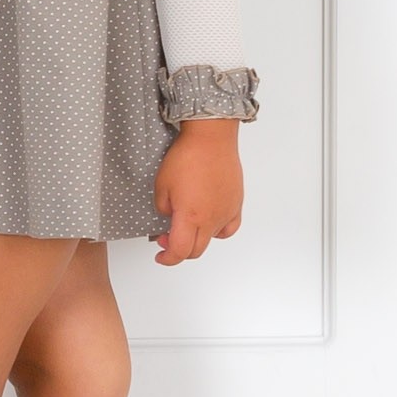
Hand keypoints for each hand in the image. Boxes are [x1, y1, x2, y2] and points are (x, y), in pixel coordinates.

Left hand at [149, 119, 244, 264]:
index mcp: (190, 217)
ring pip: (212, 239)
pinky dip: (218, 230)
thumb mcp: (161, 186)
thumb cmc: (187, 157)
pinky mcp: (236, 203)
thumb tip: (168, 218)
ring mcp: (226, 212)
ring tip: (187, 225)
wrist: (211, 139)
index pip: (179, 251)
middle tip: (167, 237)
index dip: (167, 258)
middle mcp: (211, 219)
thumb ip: (163, 209)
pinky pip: (229, 227)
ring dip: (197, 239)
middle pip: (196, 250)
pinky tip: (210, 220)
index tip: (161, 255)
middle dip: (179, 250)